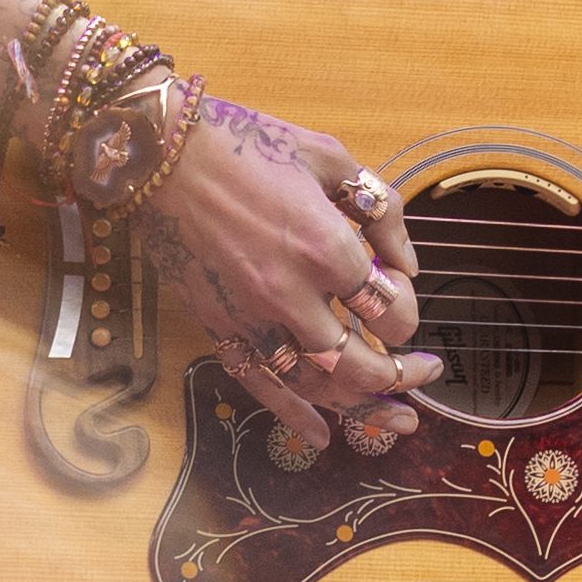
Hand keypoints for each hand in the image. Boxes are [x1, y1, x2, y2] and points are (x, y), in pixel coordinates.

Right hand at [134, 98, 438, 448]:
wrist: (159, 153)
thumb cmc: (248, 145)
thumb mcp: (330, 158)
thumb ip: (380, 212)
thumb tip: (406, 264)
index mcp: (326, 247)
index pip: (391, 310)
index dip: (409, 314)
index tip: (404, 301)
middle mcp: (291, 293)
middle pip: (360, 365)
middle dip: (401, 377)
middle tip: (422, 374)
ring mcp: (250, 316)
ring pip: (316, 386)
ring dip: (361, 409)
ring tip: (395, 418)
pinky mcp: (217, 325)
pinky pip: (260, 385)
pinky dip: (293, 418)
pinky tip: (324, 436)